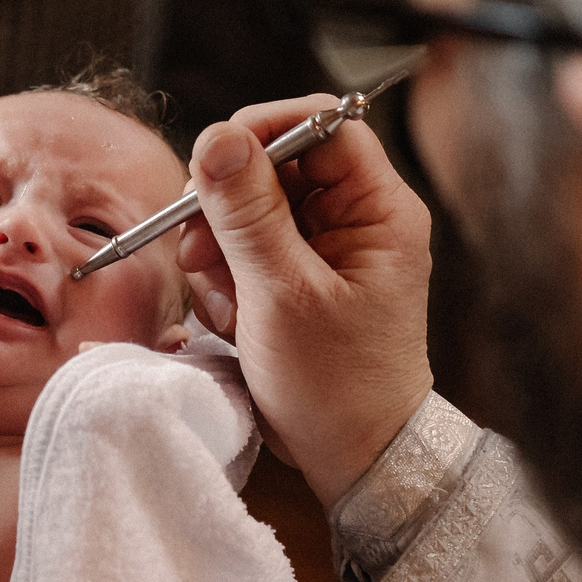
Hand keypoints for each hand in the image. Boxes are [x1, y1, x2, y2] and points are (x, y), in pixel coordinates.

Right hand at [178, 100, 435, 504]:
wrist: (353, 456)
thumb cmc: (338, 386)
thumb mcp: (283, 295)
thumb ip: (247, 214)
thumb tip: (216, 138)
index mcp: (377, 209)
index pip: (319, 126)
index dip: (262, 132)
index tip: (212, 163)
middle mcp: (353, 218)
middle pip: (271, 165)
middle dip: (226, 208)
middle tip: (204, 251)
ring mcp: (322, 247)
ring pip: (245, 209)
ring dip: (219, 253)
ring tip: (230, 305)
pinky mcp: (293, 275)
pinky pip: (240, 250)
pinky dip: (224, 281)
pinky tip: (235, 321)